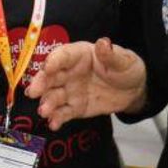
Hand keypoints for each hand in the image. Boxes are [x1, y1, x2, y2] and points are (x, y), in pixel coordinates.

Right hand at [25, 37, 147, 130]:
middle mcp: (69, 72)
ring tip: (44, 111)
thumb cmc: (126, 68)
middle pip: (51, 76)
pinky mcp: (75, 107)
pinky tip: (53, 124)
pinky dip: (57, 118)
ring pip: (53, 96)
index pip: (63, 55)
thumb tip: (103, 43)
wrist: (134, 90)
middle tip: (33, 92)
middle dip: (41, 83)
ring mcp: (70, 91)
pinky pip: (63, 113)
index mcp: (79, 55)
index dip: (54, 60)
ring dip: (47, 103)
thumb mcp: (124, 60)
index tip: (48, 68)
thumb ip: (111, 55)